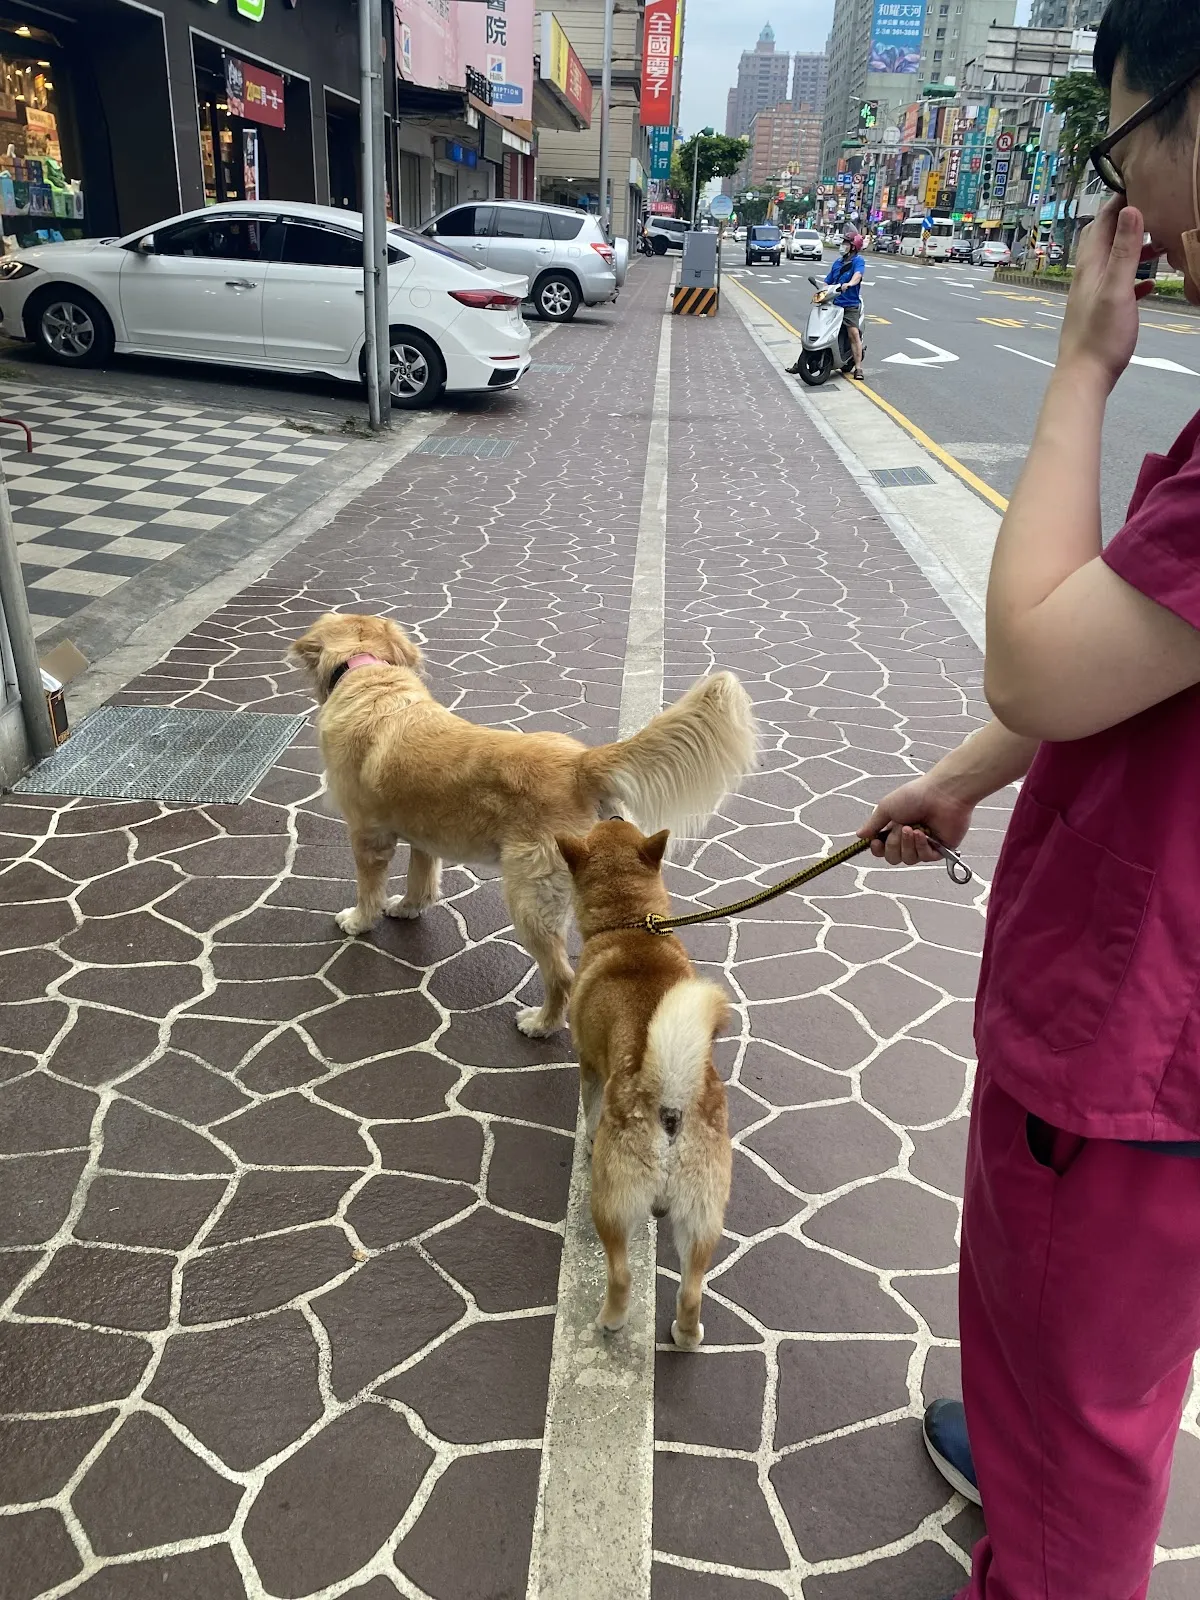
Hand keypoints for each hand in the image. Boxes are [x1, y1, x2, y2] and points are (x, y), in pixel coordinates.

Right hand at [857, 775, 975, 865]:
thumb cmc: (915, 796)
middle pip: (893, 858)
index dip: (878, 849)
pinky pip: (924, 858)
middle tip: (902, 827)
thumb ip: (873, 824)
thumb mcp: (887, 807)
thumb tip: (860, 835)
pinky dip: (921, 846)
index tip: (876, 842)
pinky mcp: (940, 850)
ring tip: (913, 829)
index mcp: (895, 828)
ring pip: (908, 859)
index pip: (882, 849)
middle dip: (894, 844)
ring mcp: (925, 845)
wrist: (942, 794)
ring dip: (907, 844)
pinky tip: (923, 834)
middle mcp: (909, 838)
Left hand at [1058, 198, 1152, 390]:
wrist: (1083, 377)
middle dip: (1129, 220)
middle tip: (1155, 210)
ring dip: (1135, 249)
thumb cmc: (1100, 336)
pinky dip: (1134, 278)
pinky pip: (1118, 286)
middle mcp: (1088, 275)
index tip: (1144, 183)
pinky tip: (1149, 284)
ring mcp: (1093, 294)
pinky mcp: (1100, 312)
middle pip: (1106, 236)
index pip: (1104, 220)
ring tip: (1161, 245)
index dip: (1122, 199)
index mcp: (1091, 265)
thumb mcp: (1117, 288)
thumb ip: (1124, 250)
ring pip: (1114, 260)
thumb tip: (1130, 209)